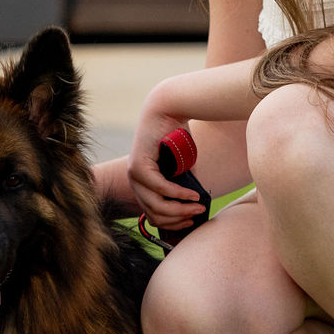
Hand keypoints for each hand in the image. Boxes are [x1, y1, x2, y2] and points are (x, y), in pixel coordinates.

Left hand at [126, 85, 202, 228]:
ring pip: (157, 205)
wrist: (169, 111)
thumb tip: (194, 210)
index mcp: (142, 185)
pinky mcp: (138, 166)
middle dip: (180, 218)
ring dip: (181, 209)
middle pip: (155, 215)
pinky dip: (179, 195)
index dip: (173, 223)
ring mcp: (134, 175)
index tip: (191, 221)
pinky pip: (160, 188)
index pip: (153, 216)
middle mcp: (134, 182)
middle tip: (199, 213)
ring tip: (198, 206)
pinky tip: (193, 195)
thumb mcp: (182, 169)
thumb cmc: (177, 138)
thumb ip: (183, 187)